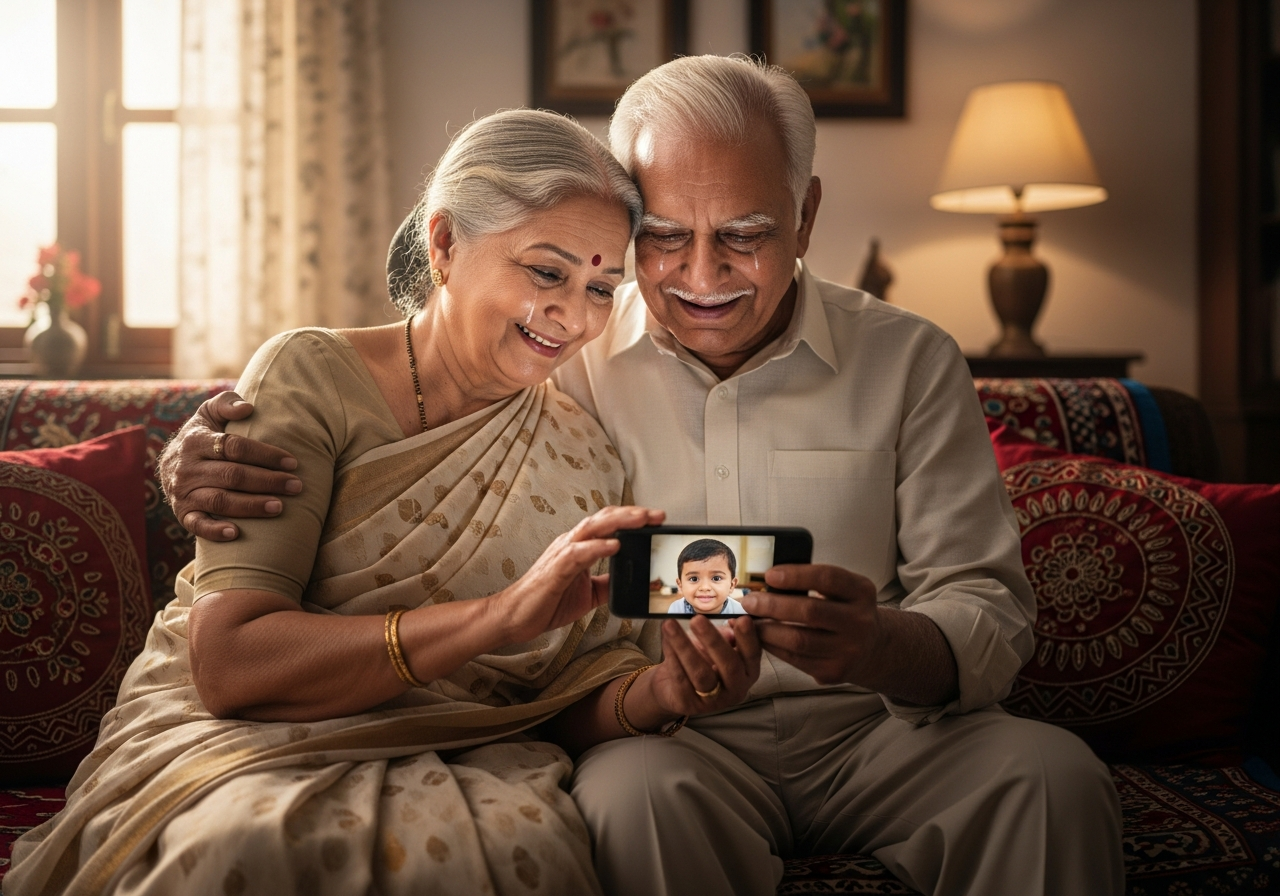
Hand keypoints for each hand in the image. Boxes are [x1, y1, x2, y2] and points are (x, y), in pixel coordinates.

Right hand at [157, 392, 301, 541]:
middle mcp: (187, 468)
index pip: (234, 447)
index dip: (265, 455)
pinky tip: (237, 534)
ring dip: (251, 506)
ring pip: (219, 501)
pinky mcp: (182, 513)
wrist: (169, 464)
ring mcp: (183, 492)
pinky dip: (215, 531)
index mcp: (196, 441)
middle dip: (267, 481)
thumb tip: (247, 408)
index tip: (292, 462)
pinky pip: (196, 525)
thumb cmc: (203, 436)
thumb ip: (226, 404)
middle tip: (296, 486)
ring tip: (280, 507)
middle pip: (232, 475)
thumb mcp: (209, 414)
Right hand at [493, 505, 665, 643]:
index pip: (609, 524)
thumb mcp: (587, 593)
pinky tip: (616, 545)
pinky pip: (579, 553)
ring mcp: (562, 553)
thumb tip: (633, 581)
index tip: (656, 520)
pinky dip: (598, 547)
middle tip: (658, 515)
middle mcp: (571, 544)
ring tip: (642, 520)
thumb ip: (608, 583)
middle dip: (633, 515)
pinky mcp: (556, 569)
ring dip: (620, 522)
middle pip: (605, 519)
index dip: (632, 519)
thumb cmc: (546, 602)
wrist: (515, 617)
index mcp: (579, 547)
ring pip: (593, 528)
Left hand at [626, 614, 761, 726]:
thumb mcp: (715, 645)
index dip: (748, 637)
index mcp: (748, 671)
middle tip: (697, 619)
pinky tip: (666, 640)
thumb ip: (725, 636)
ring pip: (701, 673)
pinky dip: (672, 657)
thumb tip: (732, 626)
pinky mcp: (689, 704)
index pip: (752, 654)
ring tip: (670, 624)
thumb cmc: (701, 660)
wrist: (673, 687)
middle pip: (728, 665)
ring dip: (684, 646)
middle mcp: (736, 689)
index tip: (742, 619)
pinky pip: (680, 678)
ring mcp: (713, 700)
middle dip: (713, 640)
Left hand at [742, 564, 883, 686]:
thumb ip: (814, 583)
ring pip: (798, 640)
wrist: (872, 648)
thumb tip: (767, 581)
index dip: (796, 575)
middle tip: (750, 601)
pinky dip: (774, 647)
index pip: (827, 578)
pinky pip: (796, 659)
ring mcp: (849, 650)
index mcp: (861, 592)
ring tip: (750, 621)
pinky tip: (762, 637)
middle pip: (810, 612)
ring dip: (767, 630)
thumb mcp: (843, 590)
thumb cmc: (846, 611)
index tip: (769, 575)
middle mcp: (860, 621)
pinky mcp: (835, 671)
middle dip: (773, 605)